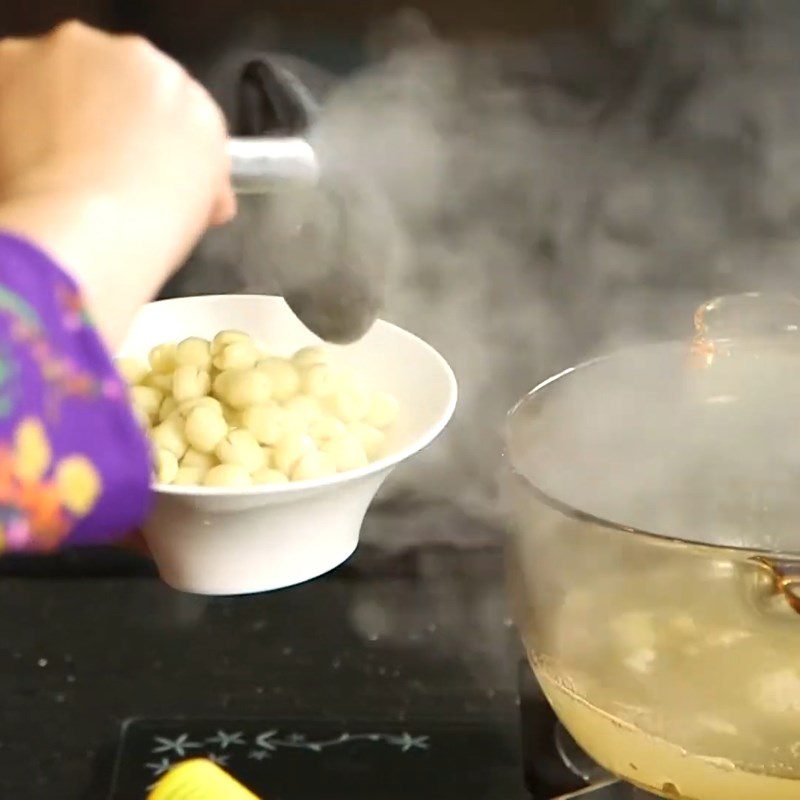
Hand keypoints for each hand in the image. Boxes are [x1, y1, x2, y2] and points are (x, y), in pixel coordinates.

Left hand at [0, 21, 235, 345]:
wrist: (89, 230)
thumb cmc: (152, 224)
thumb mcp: (203, 204)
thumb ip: (202, 176)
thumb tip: (207, 193)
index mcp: (184, 89)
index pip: (170, 101)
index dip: (154, 137)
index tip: (143, 168)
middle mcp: (131, 56)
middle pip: (118, 80)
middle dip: (109, 116)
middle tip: (103, 170)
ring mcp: (69, 54)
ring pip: (65, 77)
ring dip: (61, 110)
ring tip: (60, 168)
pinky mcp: (9, 62)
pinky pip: (14, 85)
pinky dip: (16, 115)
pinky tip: (27, 160)